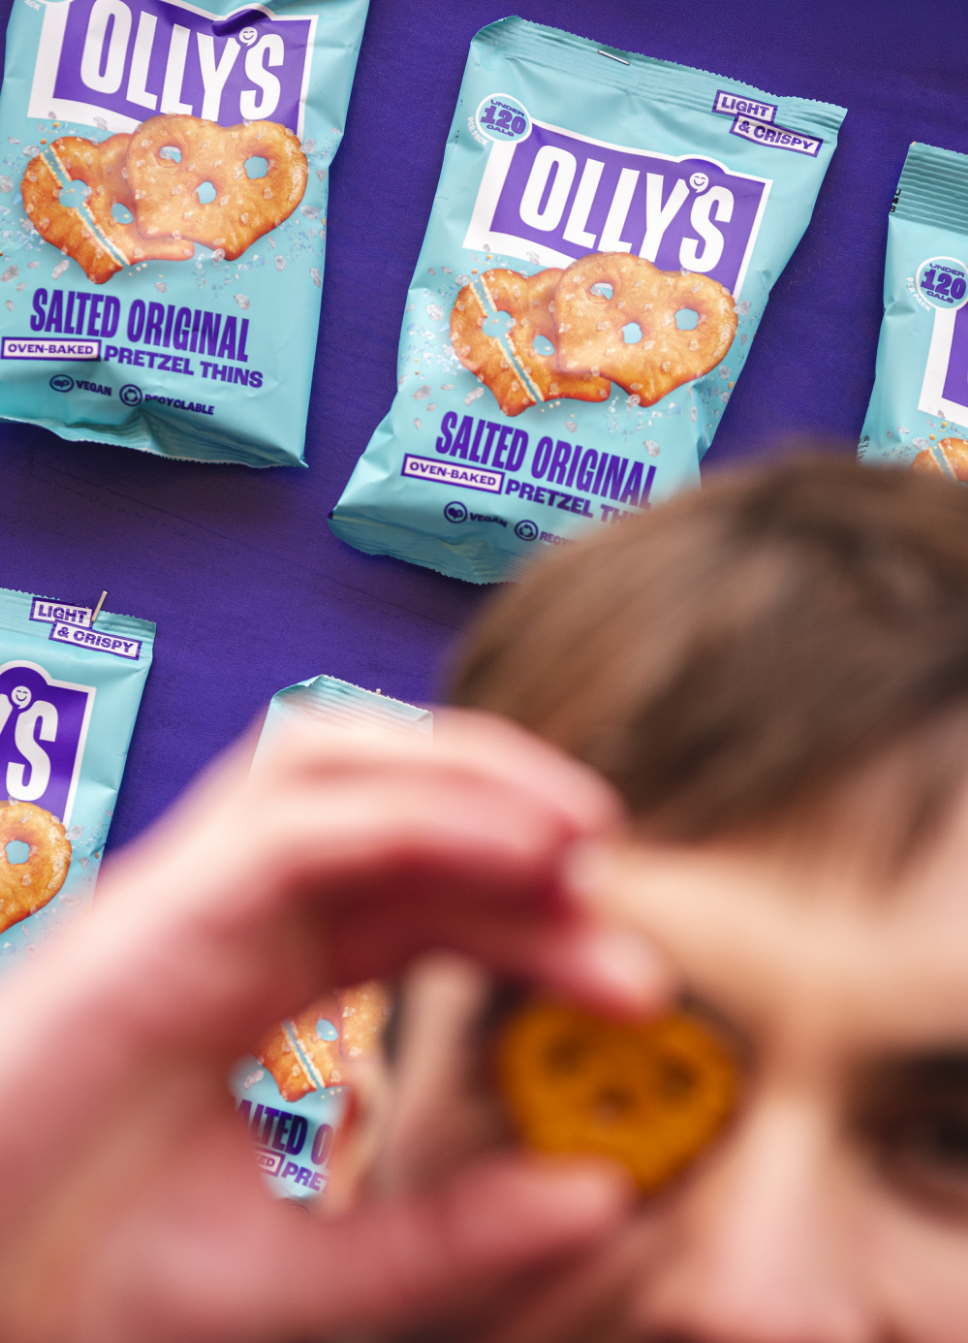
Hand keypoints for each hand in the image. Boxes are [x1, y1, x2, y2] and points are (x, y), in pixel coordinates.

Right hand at [0, 710, 670, 1342]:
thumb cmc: (111, 1277)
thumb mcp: (321, 1267)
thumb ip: (458, 1238)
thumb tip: (608, 1199)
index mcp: (283, 967)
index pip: (430, 894)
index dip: (536, 914)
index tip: (638, 975)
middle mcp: (248, 911)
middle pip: (400, 807)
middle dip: (518, 825)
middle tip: (623, 880)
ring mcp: (201, 895)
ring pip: (341, 759)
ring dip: (469, 770)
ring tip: (585, 830)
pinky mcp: (164, 905)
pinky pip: (304, 817)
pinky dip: (418, 809)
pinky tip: (521, 846)